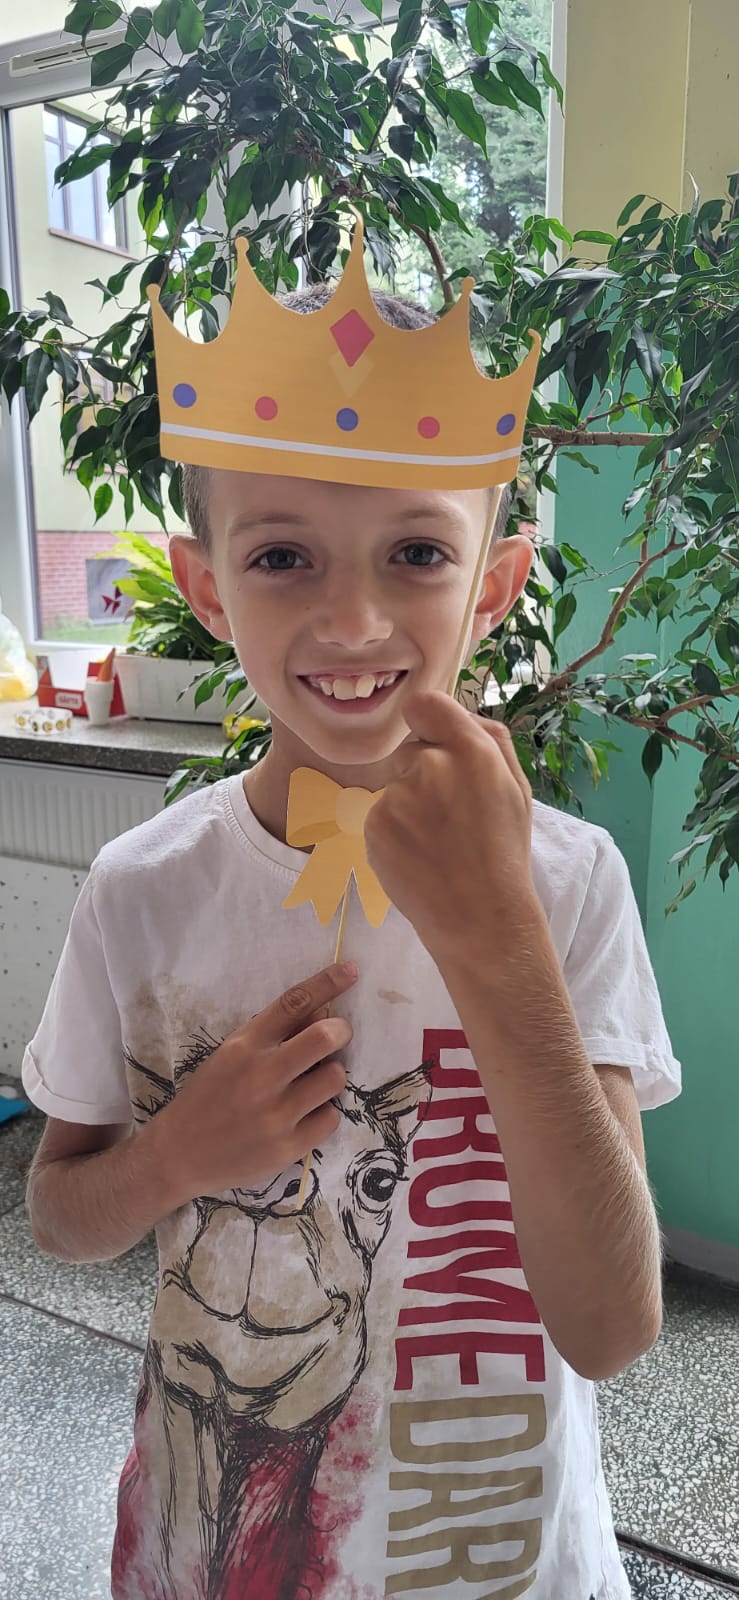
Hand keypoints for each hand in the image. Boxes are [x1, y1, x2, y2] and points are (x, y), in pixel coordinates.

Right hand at [155, 961, 356, 1203]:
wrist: (178, 1155)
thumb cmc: (208, 1098)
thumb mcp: (230, 1056)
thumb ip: (271, 1036)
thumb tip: (320, 1014)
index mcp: (244, 1046)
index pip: (293, 1004)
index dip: (327, 983)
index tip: (352, 970)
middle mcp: (261, 1076)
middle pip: (324, 1037)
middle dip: (342, 1031)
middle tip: (338, 1036)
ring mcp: (275, 1114)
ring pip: (335, 1078)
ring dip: (331, 1075)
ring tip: (313, 1084)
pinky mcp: (287, 1147)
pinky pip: (331, 1117)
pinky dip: (323, 1114)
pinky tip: (303, 1117)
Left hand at [364, 691, 537, 965]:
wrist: (480, 919)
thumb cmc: (504, 854)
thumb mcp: (517, 790)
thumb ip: (491, 740)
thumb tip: (460, 714)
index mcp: (473, 752)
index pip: (425, 704)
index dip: (428, 722)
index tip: (434, 742)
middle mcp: (431, 766)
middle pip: (412, 752)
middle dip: (425, 775)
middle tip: (451, 817)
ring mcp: (398, 796)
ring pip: (396, 787)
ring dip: (409, 808)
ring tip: (437, 845)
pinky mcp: (374, 825)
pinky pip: (381, 816)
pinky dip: (394, 834)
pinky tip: (419, 857)